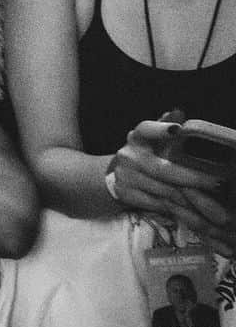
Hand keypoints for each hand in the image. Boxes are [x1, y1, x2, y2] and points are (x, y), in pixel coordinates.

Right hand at [108, 115, 235, 252]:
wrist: (110, 177)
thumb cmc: (140, 155)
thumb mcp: (149, 138)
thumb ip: (163, 125)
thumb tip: (178, 110)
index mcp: (137, 137)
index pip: (146, 129)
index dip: (160, 129)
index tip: (177, 130)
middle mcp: (129, 156)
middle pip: (163, 169)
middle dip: (193, 178)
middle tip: (217, 183)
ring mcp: (126, 177)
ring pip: (165, 191)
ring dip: (192, 201)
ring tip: (216, 209)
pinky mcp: (127, 195)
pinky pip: (159, 205)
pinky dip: (180, 211)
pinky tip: (198, 216)